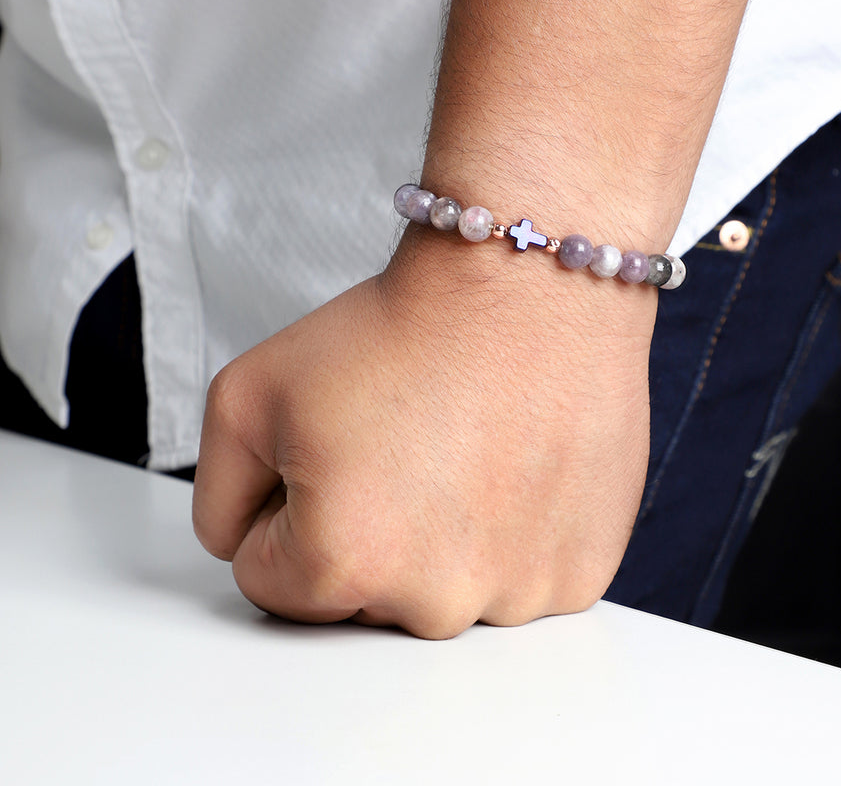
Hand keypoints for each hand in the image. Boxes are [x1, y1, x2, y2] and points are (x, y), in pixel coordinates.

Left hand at [192, 227, 656, 637]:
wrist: (526, 283)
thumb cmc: (410, 327)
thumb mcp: (246, 393)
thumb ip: (217, 496)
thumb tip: (244, 544)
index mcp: (342, 566)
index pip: (273, 580)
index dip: (291, 505)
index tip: (338, 450)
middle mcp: (435, 602)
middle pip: (364, 598)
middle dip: (370, 530)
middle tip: (406, 444)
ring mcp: (519, 593)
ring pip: (448, 590)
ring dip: (448, 535)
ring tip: (468, 448)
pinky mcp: (579, 571)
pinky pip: (521, 576)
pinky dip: (514, 532)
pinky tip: (515, 464)